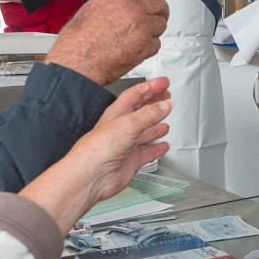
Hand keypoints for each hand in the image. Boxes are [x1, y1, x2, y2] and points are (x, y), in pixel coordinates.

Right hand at [45, 0, 181, 84]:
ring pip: (160, 25)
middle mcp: (131, 8)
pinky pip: (157, 43)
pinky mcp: (145, 46)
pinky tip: (131, 49)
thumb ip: (115, 2)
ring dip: (151, 30)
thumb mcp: (93, 8)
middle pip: (160, 5)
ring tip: (130, 38)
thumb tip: (124, 5)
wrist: (76, 64)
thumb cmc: (78, 40)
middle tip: (143, 21)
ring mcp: (140, 27)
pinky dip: (147, 47)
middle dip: (155, 13)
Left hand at [78, 77, 172, 201]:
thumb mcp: (128, 123)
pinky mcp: (131, 161)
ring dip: (156, 125)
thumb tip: (164, 105)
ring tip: (166, 120)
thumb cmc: (99, 148)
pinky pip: (147, 153)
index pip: (136, 94)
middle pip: (142, 111)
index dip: (150, 87)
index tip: (163, 83)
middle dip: (155, 103)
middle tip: (167, 97)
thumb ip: (149, 114)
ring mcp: (127, 144)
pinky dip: (156, 149)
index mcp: (118, 113)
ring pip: (145, 132)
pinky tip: (163, 146)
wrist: (92, 175)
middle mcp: (122, 127)